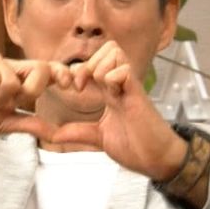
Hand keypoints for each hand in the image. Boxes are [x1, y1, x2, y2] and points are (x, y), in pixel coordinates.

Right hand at [0, 50, 72, 143]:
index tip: (74, 86)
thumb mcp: (4, 124)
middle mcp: (10, 66)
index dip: (63, 74)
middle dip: (27, 93)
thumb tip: (56, 133)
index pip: (48, 71)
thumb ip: (29, 124)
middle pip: (39, 70)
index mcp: (19, 79)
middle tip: (4, 104)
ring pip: (13, 81)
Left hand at [49, 42, 187, 180]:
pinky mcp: (138, 94)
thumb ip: (75, 132)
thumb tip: (51, 134)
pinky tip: (110, 93)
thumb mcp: (97, 138)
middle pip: (106, 49)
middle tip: (80, 86)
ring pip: (114, 52)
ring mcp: (130, 87)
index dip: (77, 71)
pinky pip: (124, 70)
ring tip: (96, 88)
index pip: (92, 64)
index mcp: (110, 92)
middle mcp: (120, 84)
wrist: (157, 159)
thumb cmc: (135, 147)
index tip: (70, 89)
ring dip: (99, 67)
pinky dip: (112, 77)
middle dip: (86, 63)